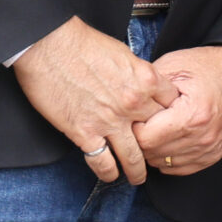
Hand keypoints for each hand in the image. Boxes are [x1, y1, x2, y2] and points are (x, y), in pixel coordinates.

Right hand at [13, 17, 178, 184]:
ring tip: (138, 177)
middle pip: (158, 134)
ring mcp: (110, 121)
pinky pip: (102, 162)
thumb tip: (144, 87)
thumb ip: (139, 75)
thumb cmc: (83, 43)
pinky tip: (111, 175)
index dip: (173, 118)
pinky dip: (108, 172)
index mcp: (147, 80)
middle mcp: (134, 104)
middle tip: (158, 157)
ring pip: (134, 156)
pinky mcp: (84, 133)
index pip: (173, 106)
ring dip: (137, 171)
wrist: (49, 45)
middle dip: (159, 147)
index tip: (170, 127)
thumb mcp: (125, 54)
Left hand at [133, 46, 221, 173]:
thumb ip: (147, 89)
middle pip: (152, 153)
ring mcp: (210, 148)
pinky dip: (168, 157)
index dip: (133, 126)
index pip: (144, 138)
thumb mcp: (174, 66)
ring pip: (162, 164)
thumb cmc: (211, 67)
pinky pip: (179, 169)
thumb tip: (124, 108)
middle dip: (141, 138)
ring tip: (156, 128)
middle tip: (143, 120)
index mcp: (193, 115)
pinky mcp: (213, 155)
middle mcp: (203, 137)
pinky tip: (168, 139)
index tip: (135, 114)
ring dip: (154, 149)